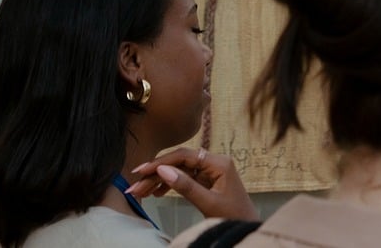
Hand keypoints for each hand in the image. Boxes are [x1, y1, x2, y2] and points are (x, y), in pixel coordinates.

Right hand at [128, 147, 255, 220]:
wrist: (245, 225)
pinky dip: (169, 185)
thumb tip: (163, 170)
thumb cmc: (232, 215)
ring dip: (159, 181)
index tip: (141, 171)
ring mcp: (210, 170)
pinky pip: (184, 178)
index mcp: (219, 163)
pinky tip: (156, 193)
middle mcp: (214, 162)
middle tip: (135, 187)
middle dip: (156, 174)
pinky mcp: (206, 180)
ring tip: (140, 193)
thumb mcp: (208, 202)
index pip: (185, 156)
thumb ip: (186, 186)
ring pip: (179, 170)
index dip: (161, 162)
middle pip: (179, 162)